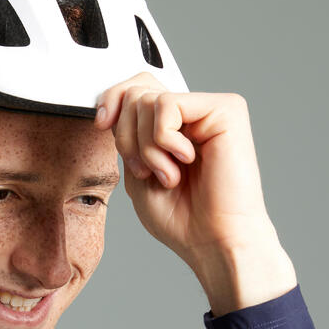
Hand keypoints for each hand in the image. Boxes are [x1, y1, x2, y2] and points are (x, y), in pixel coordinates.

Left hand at [95, 72, 296, 313]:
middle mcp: (191, 114)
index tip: (102, 123)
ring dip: (146, 147)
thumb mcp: (136, 170)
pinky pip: (167, 106)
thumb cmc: (180, 217)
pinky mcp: (226, 109)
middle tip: (146, 170)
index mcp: (172, 127)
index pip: (135, 88)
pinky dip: (163, 141)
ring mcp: (209, 109)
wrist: (211, 239)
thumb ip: (126, 134)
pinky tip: (186, 161)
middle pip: (135, 91)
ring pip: (147, 99)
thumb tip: (112, 104)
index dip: (111, 100)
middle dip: (127, 136)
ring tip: (169, 174)